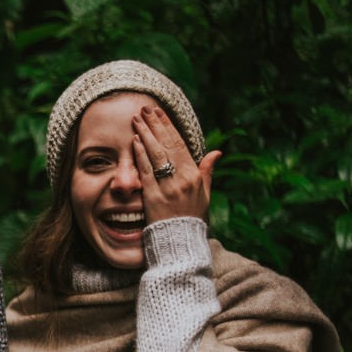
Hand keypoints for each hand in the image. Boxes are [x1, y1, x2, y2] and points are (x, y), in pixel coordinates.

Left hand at [131, 105, 220, 222]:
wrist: (180, 242)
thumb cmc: (192, 218)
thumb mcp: (205, 194)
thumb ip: (207, 171)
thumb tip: (216, 152)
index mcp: (195, 176)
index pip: (180, 145)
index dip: (169, 127)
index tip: (159, 113)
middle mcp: (182, 179)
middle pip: (166, 145)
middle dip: (155, 125)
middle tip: (145, 109)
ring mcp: (167, 188)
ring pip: (155, 155)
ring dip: (145, 134)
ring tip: (137, 119)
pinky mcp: (153, 197)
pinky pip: (146, 172)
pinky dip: (140, 155)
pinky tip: (134, 141)